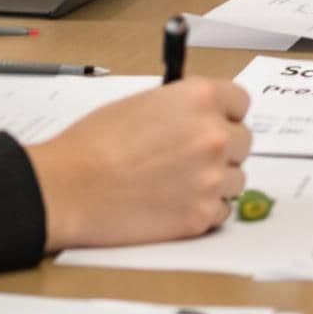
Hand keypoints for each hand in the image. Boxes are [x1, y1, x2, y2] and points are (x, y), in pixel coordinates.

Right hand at [26, 78, 251, 249]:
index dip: (225, 113)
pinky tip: (174, 202)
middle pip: (243, 141)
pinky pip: (222, 211)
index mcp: (200, 98)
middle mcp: (213, 135)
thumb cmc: (93, 144)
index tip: (216, 121)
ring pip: (236, 179)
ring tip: (176, 182)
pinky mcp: (202, 215)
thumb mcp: (141, 103)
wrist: (70, 187)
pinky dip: (203, 209)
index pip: (240, 102)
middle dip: (221, 148)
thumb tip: (198, 117)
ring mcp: (211, 178)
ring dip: (214, 181)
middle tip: (190, 157)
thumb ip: (180, 108)